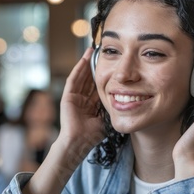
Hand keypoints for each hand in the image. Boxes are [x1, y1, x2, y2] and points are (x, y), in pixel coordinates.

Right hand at [23, 48, 104, 193]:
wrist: (79, 142)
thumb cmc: (92, 135)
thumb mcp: (105, 118)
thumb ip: (110, 108)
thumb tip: (125, 101)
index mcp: (91, 106)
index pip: (98, 87)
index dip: (105, 76)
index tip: (112, 65)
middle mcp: (82, 100)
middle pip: (89, 79)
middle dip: (95, 66)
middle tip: (102, 52)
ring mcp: (74, 98)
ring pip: (81, 76)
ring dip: (86, 63)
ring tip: (92, 50)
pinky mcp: (67, 96)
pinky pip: (73, 80)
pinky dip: (79, 69)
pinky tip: (84, 59)